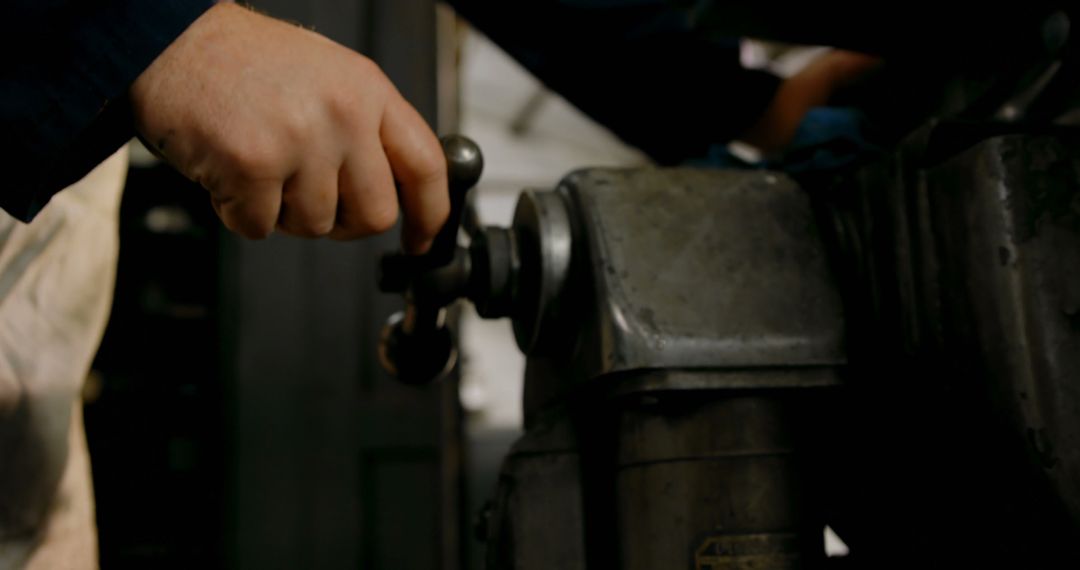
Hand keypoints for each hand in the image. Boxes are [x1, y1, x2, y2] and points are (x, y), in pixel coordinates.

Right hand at [130, 3, 447, 251]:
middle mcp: (344, 113)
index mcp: (368, 90)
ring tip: (259, 167)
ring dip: (281, 212)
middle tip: (308, 200)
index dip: (430, 213)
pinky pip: (259, 227)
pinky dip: (238, 212)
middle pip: (374, 214)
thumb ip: (366, 129)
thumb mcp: (329, 78)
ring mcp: (301, 139)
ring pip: (314, 226)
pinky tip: (228, 171)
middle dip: (342, 223)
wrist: (170, 38)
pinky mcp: (254, 164)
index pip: (426, 164)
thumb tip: (394, 191)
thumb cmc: (243, 62)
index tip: (421, 240)